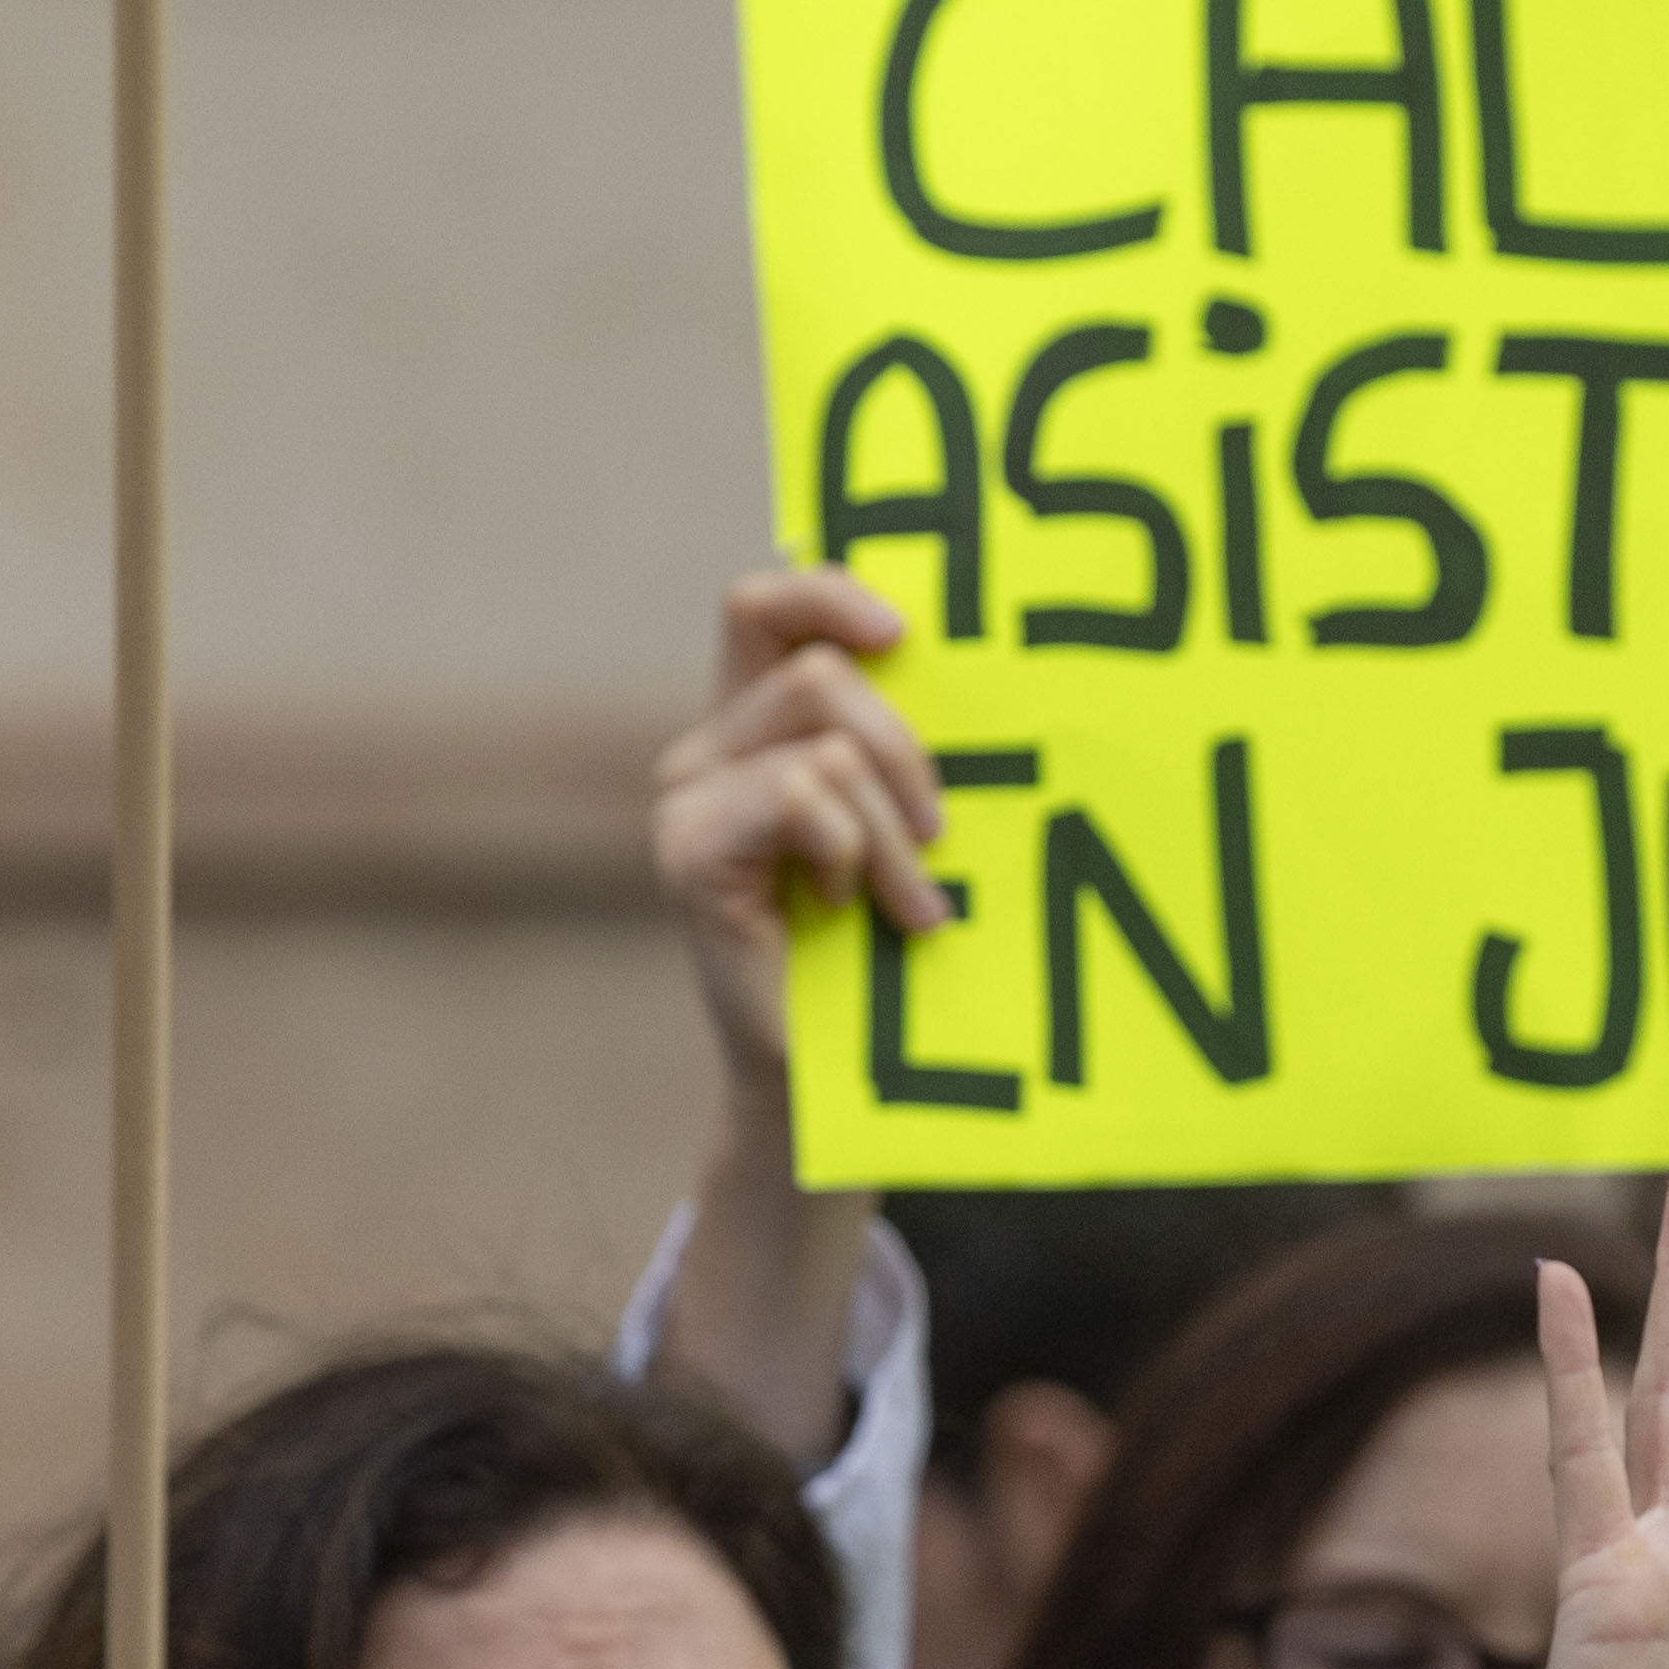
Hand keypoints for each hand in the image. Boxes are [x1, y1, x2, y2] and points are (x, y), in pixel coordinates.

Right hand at [650, 566, 948, 1081]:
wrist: (833, 1075)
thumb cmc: (889, 947)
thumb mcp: (908, 825)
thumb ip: (905, 748)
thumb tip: (981, 675)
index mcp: (760, 723)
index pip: (768, 605)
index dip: (831, 593)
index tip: (905, 637)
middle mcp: (710, 746)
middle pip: (818, 670)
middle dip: (904, 749)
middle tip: (938, 833)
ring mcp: (689, 795)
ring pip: (823, 745)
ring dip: (893, 832)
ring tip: (909, 904)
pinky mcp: (688, 848)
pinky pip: (799, 798)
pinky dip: (851, 854)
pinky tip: (845, 909)